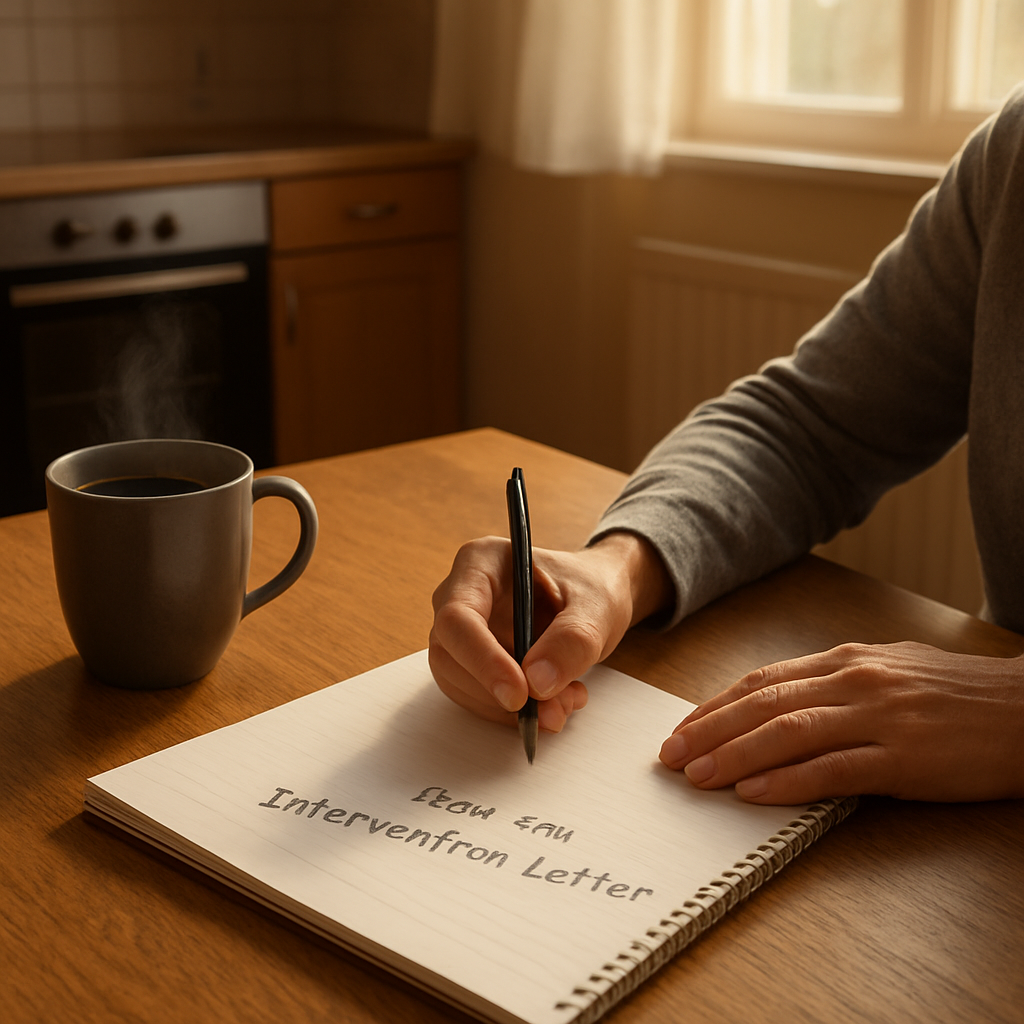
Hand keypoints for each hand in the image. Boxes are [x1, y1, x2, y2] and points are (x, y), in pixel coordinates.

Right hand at [429, 532, 671, 732]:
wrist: (595, 601)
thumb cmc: (590, 588)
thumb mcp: (597, 607)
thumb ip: (572, 640)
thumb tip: (536, 683)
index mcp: (481, 562)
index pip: (458, 616)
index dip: (482, 659)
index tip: (519, 693)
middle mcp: (460, 593)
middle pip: (450, 653)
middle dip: (497, 691)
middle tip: (553, 709)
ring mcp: (462, 630)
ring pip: (458, 681)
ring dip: (506, 708)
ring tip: (563, 704)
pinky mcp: (470, 661)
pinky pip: (475, 696)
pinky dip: (510, 712)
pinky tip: (551, 703)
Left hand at [659, 641, 1023, 803]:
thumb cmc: (958, 693)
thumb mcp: (890, 670)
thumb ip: (835, 681)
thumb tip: (781, 699)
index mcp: (848, 660)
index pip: (763, 680)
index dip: (716, 704)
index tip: (682, 725)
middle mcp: (855, 681)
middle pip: (764, 704)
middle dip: (709, 729)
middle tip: (669, 754)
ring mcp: (879, 718)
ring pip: (789, 732)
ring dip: (734, 754)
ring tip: (696, 775)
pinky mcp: (905, 758)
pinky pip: (834, 770)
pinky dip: (788, 781)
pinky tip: (753, 792)